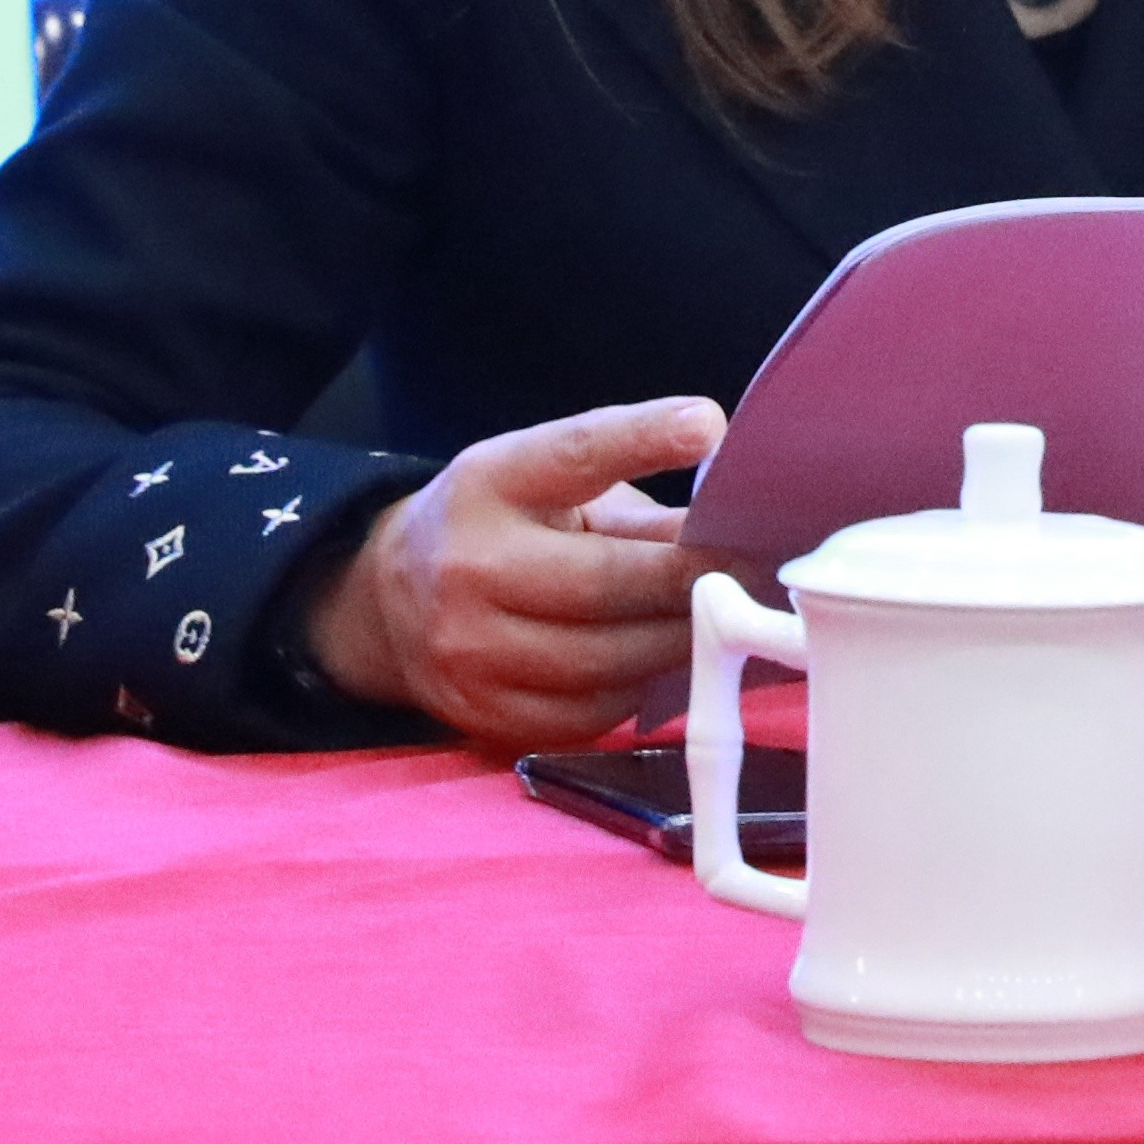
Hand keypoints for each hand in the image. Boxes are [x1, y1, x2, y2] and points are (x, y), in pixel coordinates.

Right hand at [304, 395, 726, 747]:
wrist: (386, 600)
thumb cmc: (501, 526)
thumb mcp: (547, 487)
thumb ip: (632, 505)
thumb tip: (735, 526)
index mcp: (490, 483)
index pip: (573, 455)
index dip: (644, 439)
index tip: (709, 427)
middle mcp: (469, 566)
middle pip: (604, 582)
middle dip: (691, 580)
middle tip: (757, 570)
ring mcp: (468, 650)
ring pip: (606, 660)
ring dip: (679, 642)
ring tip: (728, 621)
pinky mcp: (484, 716)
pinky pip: (591, 713)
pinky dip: (641, 690)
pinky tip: (669, 665)